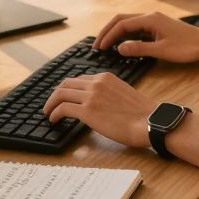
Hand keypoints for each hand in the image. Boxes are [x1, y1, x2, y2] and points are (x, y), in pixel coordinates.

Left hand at [42, 73, 156, 148]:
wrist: (150, 121)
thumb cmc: (143, 113)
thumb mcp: (124, 93)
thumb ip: (109, 93)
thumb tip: (100, 104)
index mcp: (106, 77)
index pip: (80, 79)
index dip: (69, 88)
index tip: (64, 97)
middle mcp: (96, 83)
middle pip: (66, 83)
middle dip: (56, 94)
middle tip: (51, 104)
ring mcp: (91, 96)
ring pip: (60, 94)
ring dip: (51, 103)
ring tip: (48, 112)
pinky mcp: (87, 111)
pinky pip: (63, 109)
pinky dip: (54, 113)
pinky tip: (54, 120)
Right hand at [94, 11, 198, 62]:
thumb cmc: (187, 47)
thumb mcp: (161, 51)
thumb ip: (139, 49)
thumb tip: (119, 48)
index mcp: (150, 19)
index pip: (121, 25)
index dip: (108, 36)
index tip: (99, 48)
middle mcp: (150, 17)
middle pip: (121, 20)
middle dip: (107, 32)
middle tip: (97, 46)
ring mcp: (154, 21)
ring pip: (128, 24)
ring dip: (116, 33)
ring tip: (106, 46)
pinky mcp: (157, 27)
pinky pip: (136, 29)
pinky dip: (126, 35)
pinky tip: (123, 45)